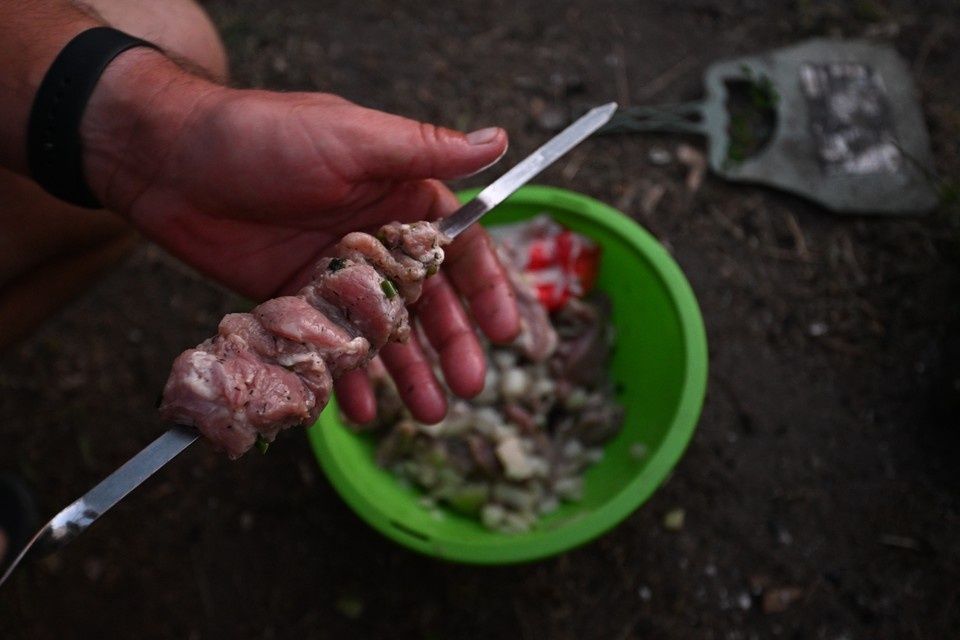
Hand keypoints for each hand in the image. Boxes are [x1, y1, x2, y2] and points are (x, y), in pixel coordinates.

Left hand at [82, 50, 519, 423]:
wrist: (167, 162)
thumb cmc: (263, 136)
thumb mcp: (351, 138)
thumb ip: (425, 150)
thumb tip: (499, 140)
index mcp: (398, 196)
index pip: (458, 248)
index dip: (485, 290)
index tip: (506, 332)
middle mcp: (373, 239)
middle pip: (427, 301)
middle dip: (450, 345)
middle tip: (470, 387)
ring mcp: (333, 276)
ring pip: (382, 332)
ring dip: (407, 373)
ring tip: (427, 414)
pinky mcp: (293, 302)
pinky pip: (329, 348)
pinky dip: (346, 379)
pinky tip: (359, 409)